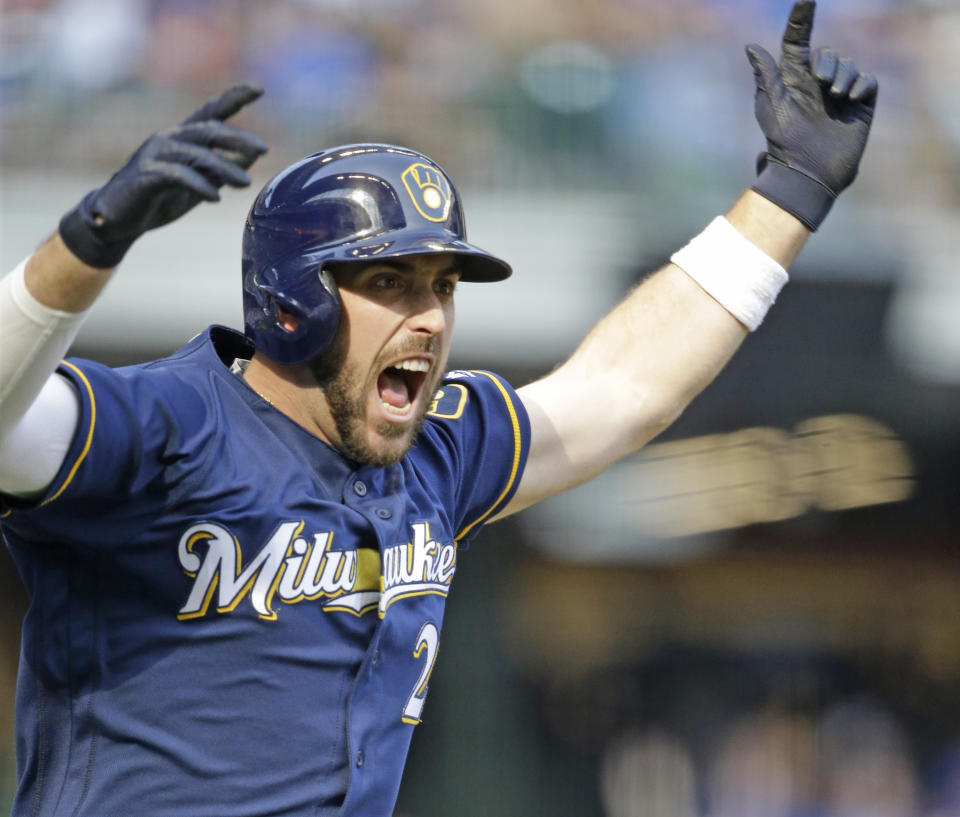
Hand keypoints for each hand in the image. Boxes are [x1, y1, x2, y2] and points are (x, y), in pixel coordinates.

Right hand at [59, 83, 267, 267]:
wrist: (118, 220)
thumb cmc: (160, 198)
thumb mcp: (198, 184)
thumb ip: (221, 170)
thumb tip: (252, 157)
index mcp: (183, 139)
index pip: (211, 112)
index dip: (234, 98)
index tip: (260, 88)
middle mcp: (170, 139)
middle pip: (209, 130)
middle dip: (238, 138)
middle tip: (264, 149)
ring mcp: (156, 154)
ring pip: (196, 152)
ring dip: (225, 168)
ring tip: (246, 184)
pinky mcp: (146, 174)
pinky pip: (177, 174)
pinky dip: (199, 184)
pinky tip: (216, 197)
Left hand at [746, 1, 877, 230]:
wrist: (810, 171)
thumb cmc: (784, 142)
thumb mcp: (771, 107)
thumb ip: (766, 75)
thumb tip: (751, 46)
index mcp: (793, 80)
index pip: (797, 43)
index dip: (801, 21)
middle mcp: (817, 84)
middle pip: (828, 53)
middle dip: (828, 62)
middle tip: (822, 84)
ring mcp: (840, 94)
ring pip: (850, 64)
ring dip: (844, 75)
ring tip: (836, 98)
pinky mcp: (860, 105)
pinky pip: (867, 80)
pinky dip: (861, 85)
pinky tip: (850, 100)